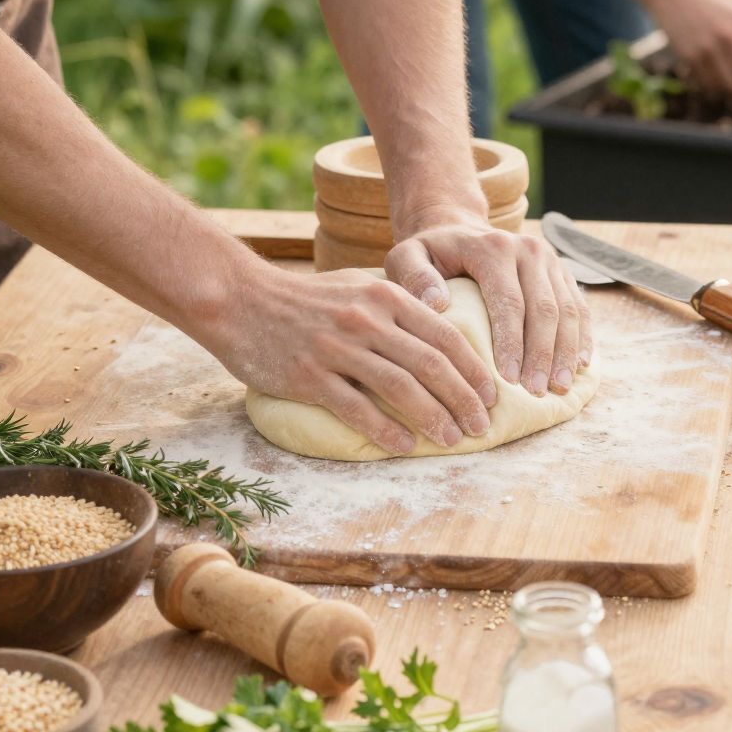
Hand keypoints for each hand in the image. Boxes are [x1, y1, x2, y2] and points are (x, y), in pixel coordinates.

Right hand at [217, 262, 502, 455]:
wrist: (240, 299)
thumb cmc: (305, 299)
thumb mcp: (359, 287)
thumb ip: (399, 307)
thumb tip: (445, 330)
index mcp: (386, 297)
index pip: (445, 336)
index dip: (474, 370)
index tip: (492, 396)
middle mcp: (367, 320)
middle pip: (431, 364)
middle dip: (464, 399)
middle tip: (482, 426)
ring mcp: (337, 347)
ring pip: (401, 388)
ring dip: (434, 418)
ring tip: (453, 440)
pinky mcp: (309, 375)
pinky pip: (357, 408)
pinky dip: (385, 430)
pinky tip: (405, 445)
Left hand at [384, 212, 591, 399]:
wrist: (457, 229)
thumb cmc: (429, 254)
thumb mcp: (407, 256)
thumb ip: (414, 276)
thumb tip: (437, 303)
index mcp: (493, 248)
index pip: (508, 301)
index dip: (511, 342)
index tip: (508, 379)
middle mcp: (528, 250)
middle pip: (544, 308)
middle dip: (542, 354)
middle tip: (537, 392)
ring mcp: (549, 260)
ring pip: (567, 309)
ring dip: (565, 351)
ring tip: (560, 386)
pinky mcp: (562, 271)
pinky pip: (579, 306)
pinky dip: (581, 337)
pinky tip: (580, 365)